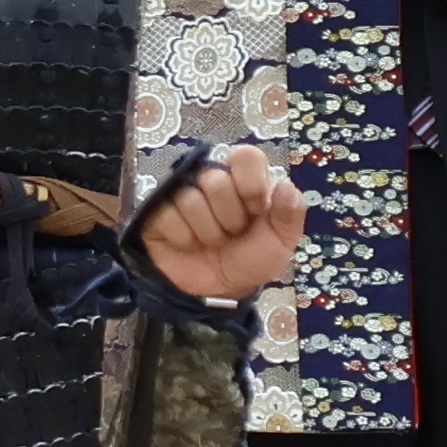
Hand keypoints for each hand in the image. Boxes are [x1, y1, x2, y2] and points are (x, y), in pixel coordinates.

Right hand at [136, 144, 303, 304]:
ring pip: (190, 199)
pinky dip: (184, 238)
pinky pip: (167, 216)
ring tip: (212, 241)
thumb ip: (290, 214)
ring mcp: (180, 193)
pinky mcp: (156, 210)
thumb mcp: (281, 241)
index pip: (246, 156)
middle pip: (215, 178)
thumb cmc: (250, 259)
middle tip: (233, 232)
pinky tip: (190, 243)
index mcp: (244, 179)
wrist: (218, 290)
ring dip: (207, 232)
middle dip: (229, 217)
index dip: (251, 185)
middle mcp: (211, 178)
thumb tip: (285, 186)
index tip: (256, 211)